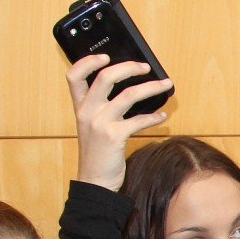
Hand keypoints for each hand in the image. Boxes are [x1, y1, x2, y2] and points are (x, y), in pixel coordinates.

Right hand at [66, 55, 172, 190]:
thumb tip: (128, 92)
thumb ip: (100, 110)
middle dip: (129, 67)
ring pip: (128, 95)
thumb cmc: (97, 155)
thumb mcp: (91, 129)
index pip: (74, 76)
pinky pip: (139, 120)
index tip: (104, 56)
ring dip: (151, 88)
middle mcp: (87, 112)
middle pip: (106, 77)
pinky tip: (162, 116)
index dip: (87, 62)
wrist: (94, 182)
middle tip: (145, 67)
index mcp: (80, 108)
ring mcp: (100, 123)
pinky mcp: (115, 136)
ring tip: (164, 85)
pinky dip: (154, 116)